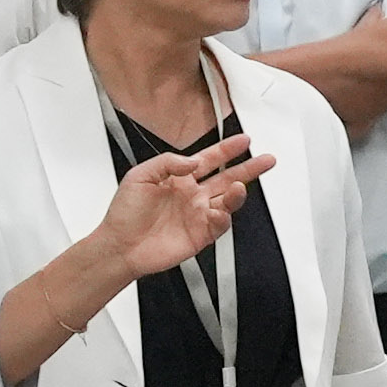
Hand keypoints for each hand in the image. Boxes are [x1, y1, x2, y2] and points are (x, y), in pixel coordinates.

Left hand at [88, 135, 271, 286]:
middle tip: (266, 160)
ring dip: (237, 193)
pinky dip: (224, 216)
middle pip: (228, 177)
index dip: (228, 149)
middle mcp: (192, 196)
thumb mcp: (139, 175)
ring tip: (240, 187)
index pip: (210, 159)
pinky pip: (220, 223)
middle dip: (249, 168)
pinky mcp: (200, 235)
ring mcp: (197, 215)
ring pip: (227, 200)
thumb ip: (168, 163)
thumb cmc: (124, 214)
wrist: (119, 246)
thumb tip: (193, 161)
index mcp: (179, 178)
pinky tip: (218, 211)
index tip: (244, 140)